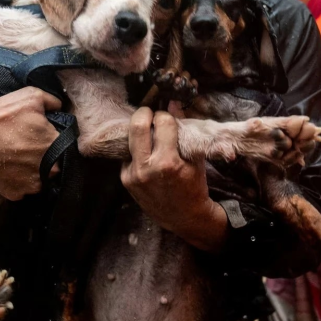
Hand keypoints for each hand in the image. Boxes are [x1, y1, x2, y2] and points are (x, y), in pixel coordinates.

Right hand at [0, 87, 61, 200]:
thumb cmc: (0, 117)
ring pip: (38, 179)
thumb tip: (60, 108)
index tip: (38, 138)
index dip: (51, 141)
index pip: (64, 146)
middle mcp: (49, 169)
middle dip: (43, 158)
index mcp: (56, 145)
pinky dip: (16, 182)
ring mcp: (32, 184)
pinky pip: (21, 189)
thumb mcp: (31, 96)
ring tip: (14, 159)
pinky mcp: (15, 194)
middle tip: (24, 148)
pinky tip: (6, 169)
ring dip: (31, 172)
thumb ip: (53, 102)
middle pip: (53, 165)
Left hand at [120, 108, 225, 251]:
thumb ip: (184, 130)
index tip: (168, 118)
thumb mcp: (195, 159)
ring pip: (129, 139)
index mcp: (168, 162)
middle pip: (137, 126)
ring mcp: (133, 175)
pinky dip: (136, 150)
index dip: (166, 116)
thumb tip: (174, 103)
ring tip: (148, 132)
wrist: (184, 218)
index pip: (163, 123)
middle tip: (150, 113)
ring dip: (138, 132)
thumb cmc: (194, 187)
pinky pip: (127, 155)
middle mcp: (146, 168)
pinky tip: (146, 153)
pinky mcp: (125, 180)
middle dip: (144, 113)